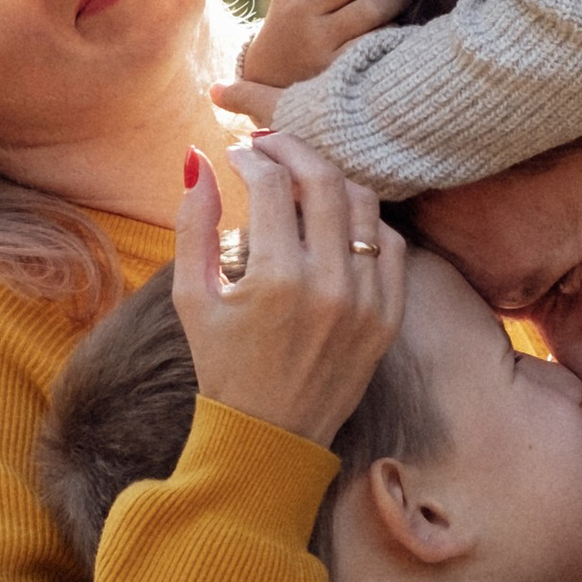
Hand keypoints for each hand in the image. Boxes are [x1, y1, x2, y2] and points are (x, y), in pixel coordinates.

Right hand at [173, 134, 404, 449]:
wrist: (270, 437)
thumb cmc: (222, 365)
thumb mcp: (191, 297)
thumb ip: (193, 225)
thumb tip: (198, 160)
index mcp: (275, 279)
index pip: (271, 183)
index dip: (250, 156)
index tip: (237, 153)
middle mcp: (328, 285)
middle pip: (323, 179)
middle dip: (293, 148)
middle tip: (272, 144)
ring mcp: (365, 301)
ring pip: (362, 204)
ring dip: (331, 180)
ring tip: (303, 180)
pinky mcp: (388, 317)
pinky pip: (390, 245)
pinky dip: (365, 222)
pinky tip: (338, 221)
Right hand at [217, 0, 406, 124]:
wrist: (266, 86)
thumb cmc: (284, 32)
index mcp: (303, 6)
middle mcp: (316, 34)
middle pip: (371, 6)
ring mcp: (331, 62)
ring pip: (380, 33)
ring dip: (396, 22)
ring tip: (400, 17)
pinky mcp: (344, 84)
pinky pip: (380, 60)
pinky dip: (393, 48)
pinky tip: (396, 44)